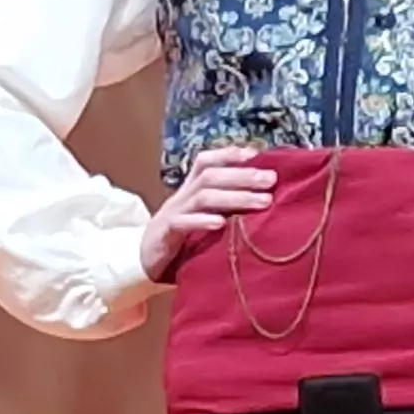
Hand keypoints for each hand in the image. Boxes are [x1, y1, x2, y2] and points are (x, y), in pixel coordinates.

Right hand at [139, 147, 274, 282]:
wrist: (143, 259)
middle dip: (243, 176)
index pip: (206, 162)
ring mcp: (173, 213)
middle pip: (210, 176)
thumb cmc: (180, 239)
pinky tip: (221, 223)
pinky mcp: (165, 233)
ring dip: (235, 197)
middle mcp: (182, 197)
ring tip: (262, 202)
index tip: (255, 154)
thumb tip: (262, 198)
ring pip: (203, 197)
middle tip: (271, 179)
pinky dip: (202, 221)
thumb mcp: (201, 217)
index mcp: (190, 190)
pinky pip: (182, 223)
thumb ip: (223, 206)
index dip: (228, 154)